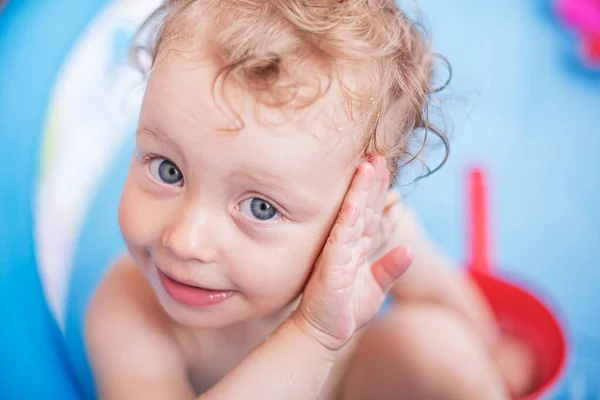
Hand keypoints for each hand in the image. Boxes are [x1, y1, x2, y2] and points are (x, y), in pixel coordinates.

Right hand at [293, 155, 412, 350]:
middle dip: (372, 180)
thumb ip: (391, 269)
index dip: (378, 190)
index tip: (385, 167)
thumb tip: (409, 251)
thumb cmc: (344, 312)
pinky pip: (341, 237)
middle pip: (362, 206)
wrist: (322, 334)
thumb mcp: (375, 289)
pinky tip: (355, 199)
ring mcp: (337, 252)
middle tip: (380, 153)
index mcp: (357, 247)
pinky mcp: (330, 265)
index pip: (370, 213)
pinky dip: (349, 217)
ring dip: (361, 190)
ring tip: (370, 164)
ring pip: (352, 214)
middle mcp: (346, 244)